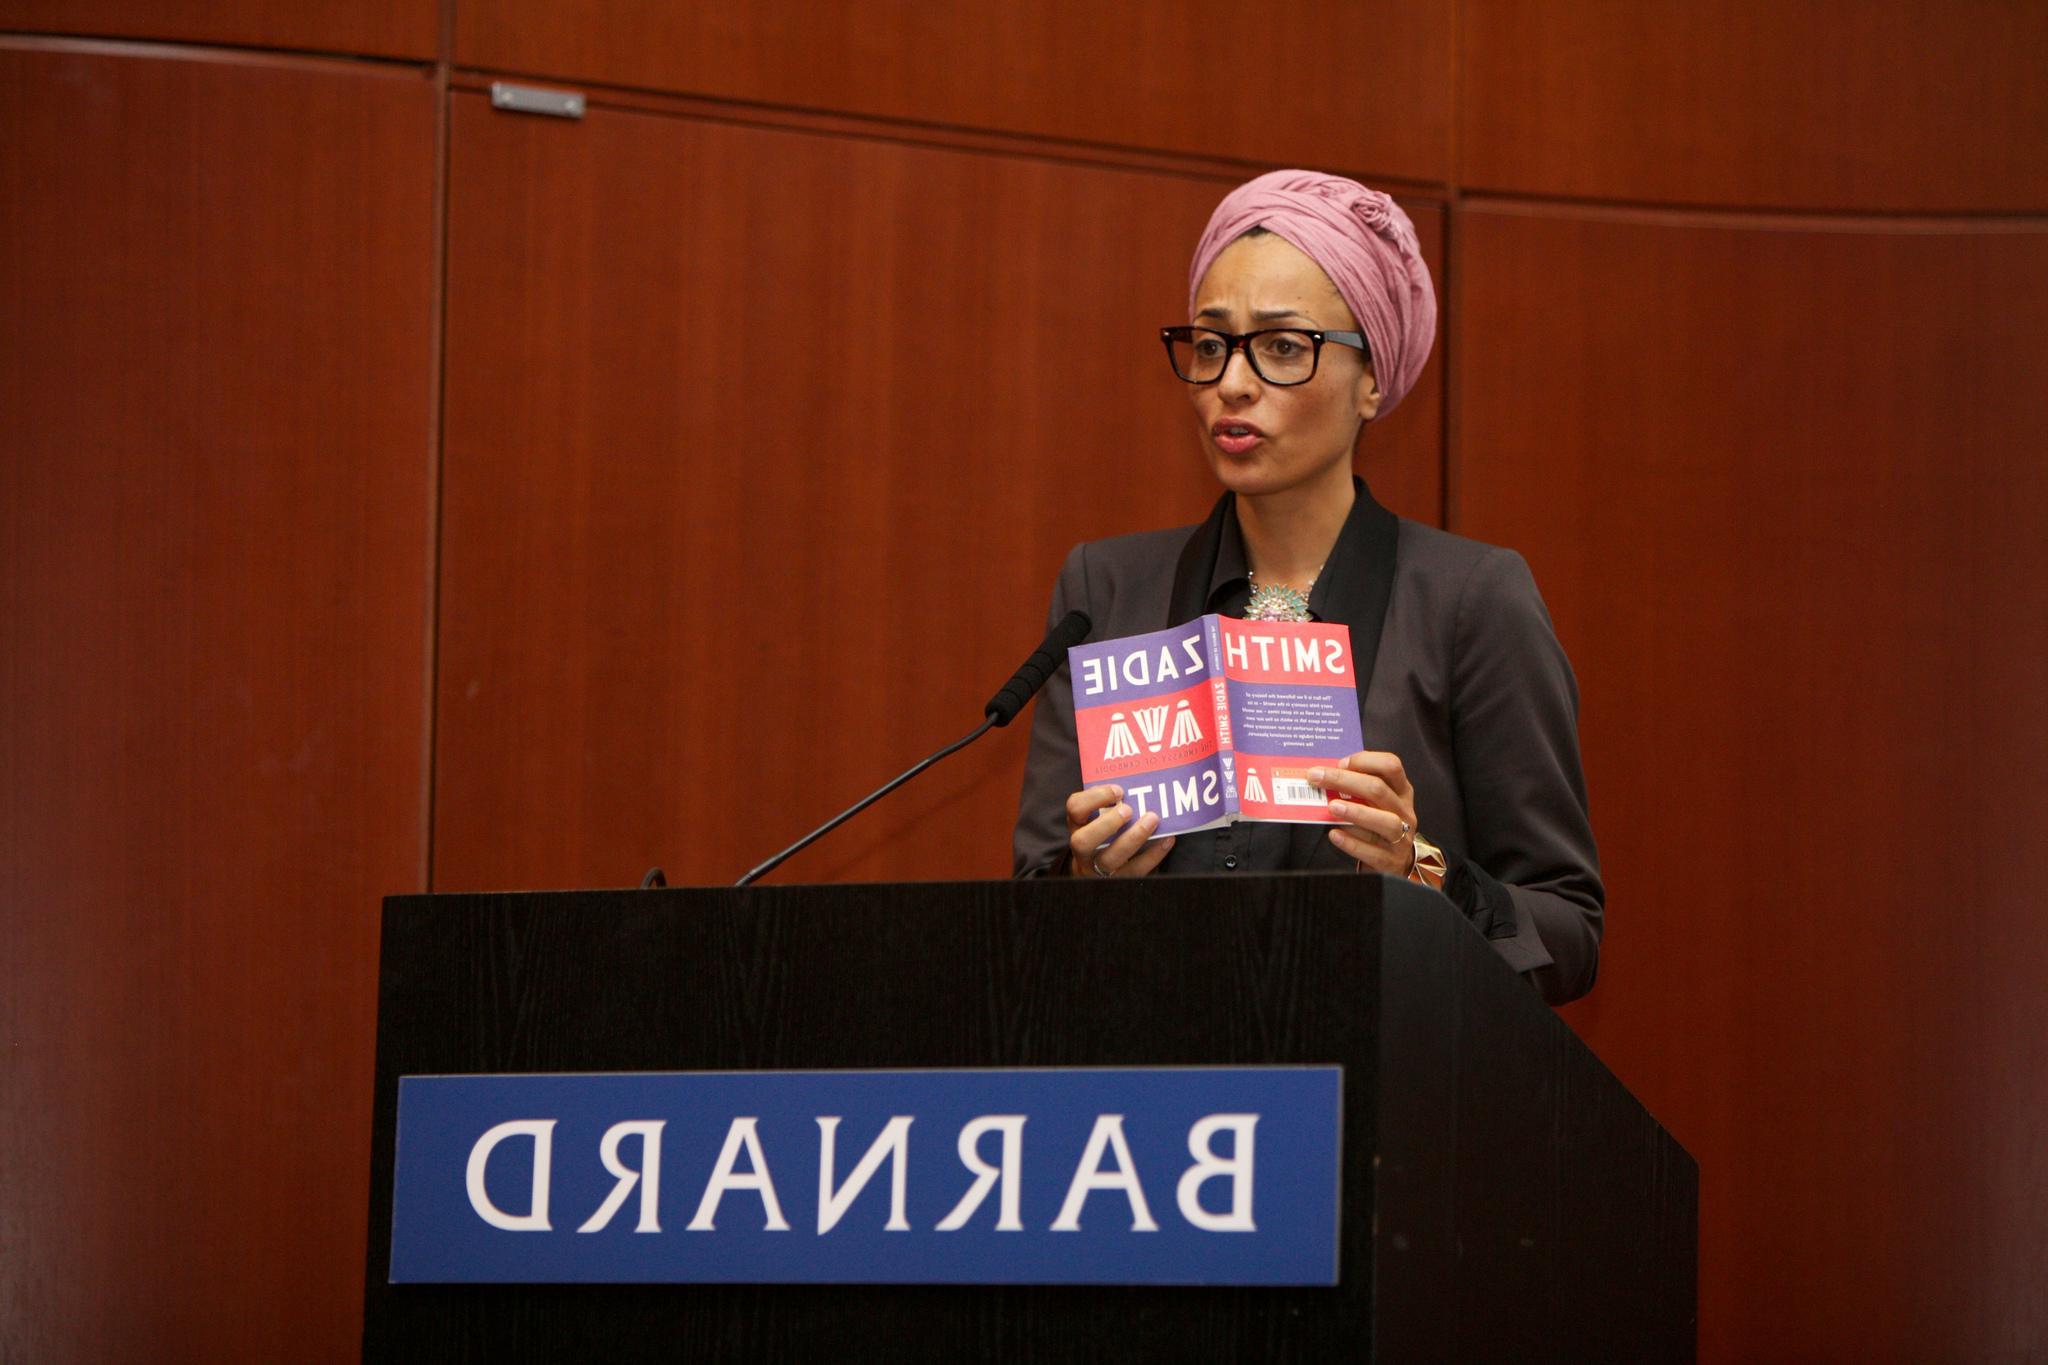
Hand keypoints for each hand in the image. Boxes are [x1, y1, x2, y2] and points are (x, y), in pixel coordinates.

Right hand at [1065, 783, 1175, 877]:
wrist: (1099, 870)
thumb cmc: (1106, 833)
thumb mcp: (1101, 816)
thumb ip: (1112, 803)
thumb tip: (1143, 781)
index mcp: (1077, 825)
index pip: (1075, 808)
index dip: (1094, 798)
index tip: (1118, 790)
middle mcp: (1082, 849)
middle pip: (1083, 841)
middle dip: (1107, 824)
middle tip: (1128, 809)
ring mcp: (1097, 869)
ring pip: (1110, 859)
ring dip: (1134, 838)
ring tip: (1153, 819)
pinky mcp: (1118, 881)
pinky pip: (1135, 871)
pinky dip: (1153, 854)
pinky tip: (1167, 839)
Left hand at [1308, 751, 1417, 876]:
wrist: (1395, 863)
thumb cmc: (1378, 825)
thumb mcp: (1376, 803)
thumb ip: (1358, 788)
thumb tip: (1325, 775)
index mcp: (1401, 791)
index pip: (1391, 765)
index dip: (1365, 761)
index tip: (1340, 763)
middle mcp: (1403, 811)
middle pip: (1379, 790)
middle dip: (1345, 781)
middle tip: (1317, 778)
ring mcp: (1401, 837)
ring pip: (1385, 821)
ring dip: (1356, 812)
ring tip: (1332, 807)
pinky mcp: (1391, 861)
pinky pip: (1372, 852)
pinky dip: (1351, 842)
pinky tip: (1334, 834)